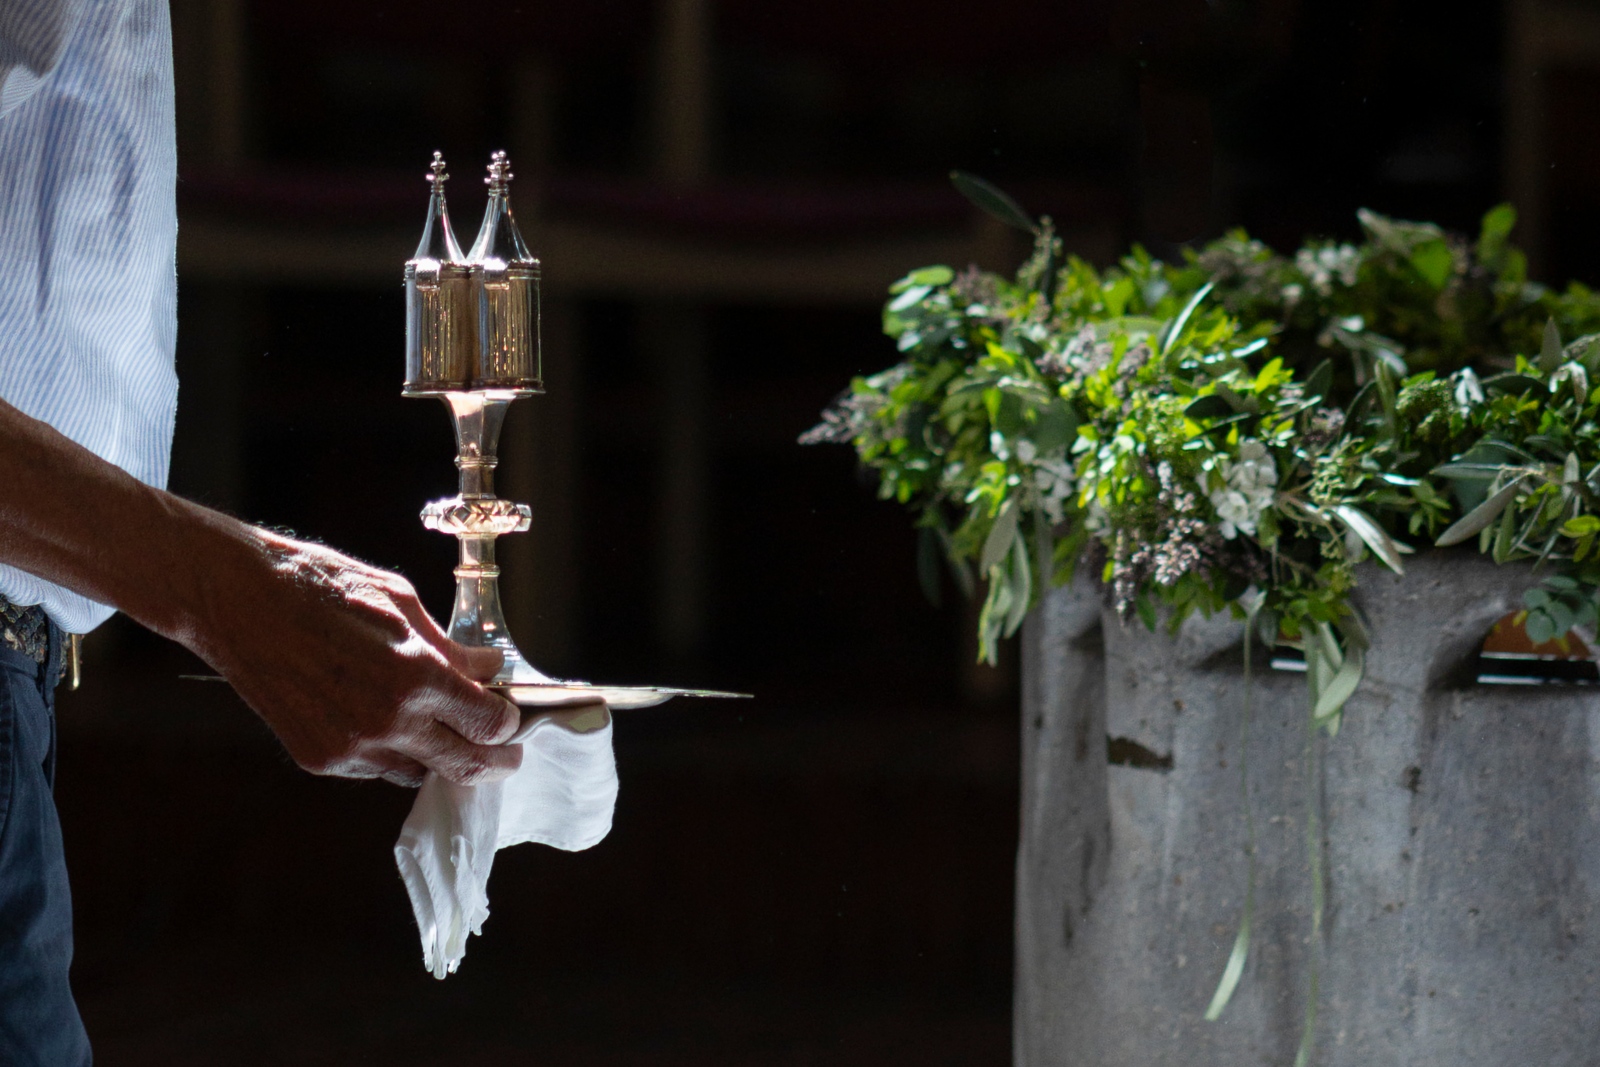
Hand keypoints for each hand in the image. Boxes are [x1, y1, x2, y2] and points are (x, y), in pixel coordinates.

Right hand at [197, 530, 522, 787]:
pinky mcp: (320, 759)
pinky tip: (386, 721)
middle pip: (464, 766)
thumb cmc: (325, 588)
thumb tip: (489, 671)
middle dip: (492, 762)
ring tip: (442, 731)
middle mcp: (388, 721)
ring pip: (418, 772)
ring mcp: (352, 747)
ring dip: (437, 756)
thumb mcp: (402, 603)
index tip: (510, 718)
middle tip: (504, 756)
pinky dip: (392, 751)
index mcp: (416, 677)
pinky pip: (375, 767)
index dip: (507, 725)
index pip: (489, 725)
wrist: (242, 602)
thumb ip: (450, 648)